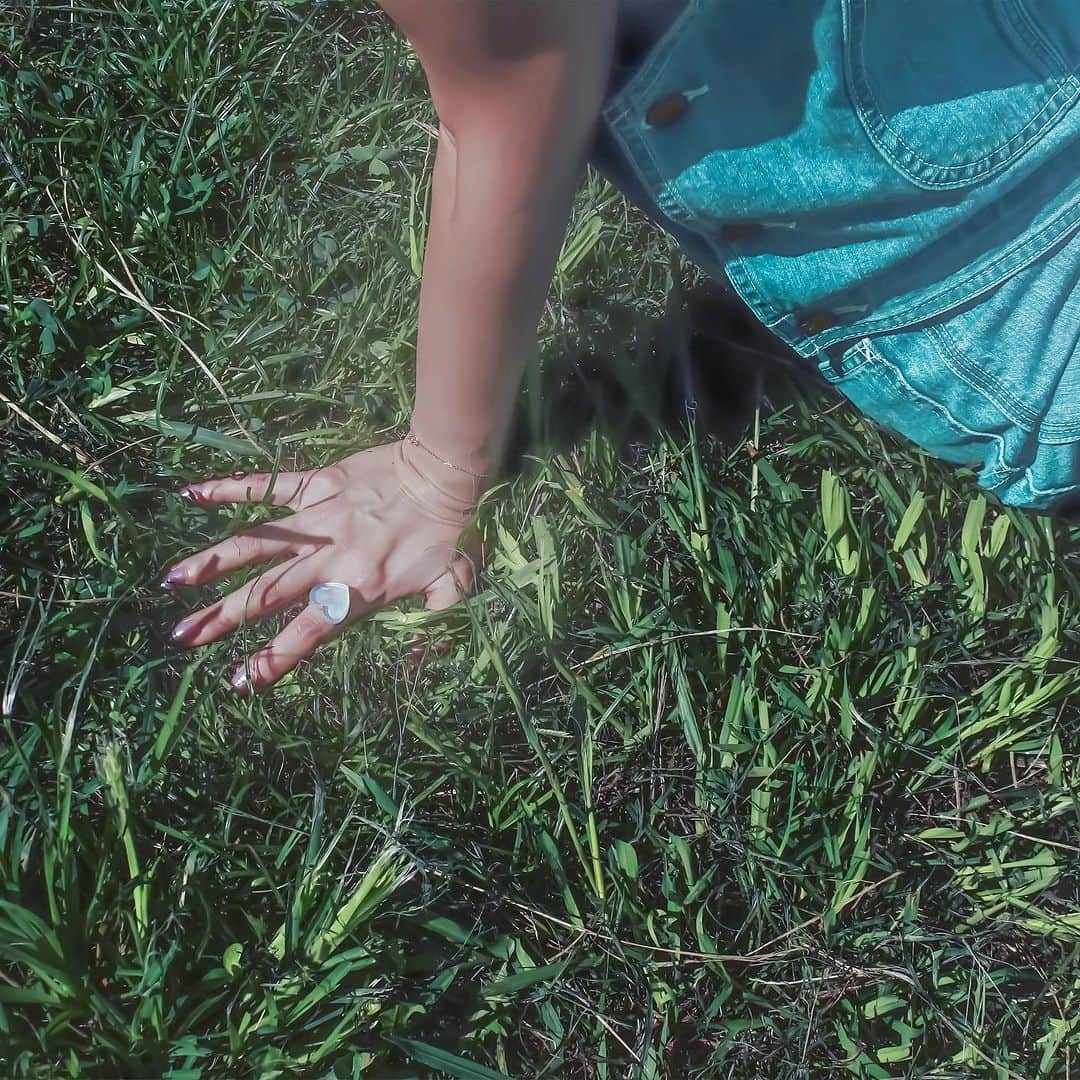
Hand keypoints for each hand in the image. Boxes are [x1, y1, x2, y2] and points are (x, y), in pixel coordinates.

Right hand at [159, 439, 485, 692]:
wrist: (447, 471)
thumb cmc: (455, 532)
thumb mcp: (454, 587)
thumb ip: (434, 622)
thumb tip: (421, 657)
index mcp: (359, 590)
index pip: (308, 633)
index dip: (273, 659)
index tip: (239, 681)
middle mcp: (329, 560)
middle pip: (267, 595)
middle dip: (222, 619)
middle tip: (182, 638)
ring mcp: (317, 520)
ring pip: (255, 545)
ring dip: (212, 563)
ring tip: (172, 581)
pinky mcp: (316, 484)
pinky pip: (266, 486)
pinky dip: (229, 488)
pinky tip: (191, 492)